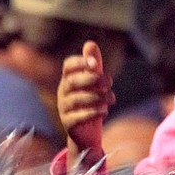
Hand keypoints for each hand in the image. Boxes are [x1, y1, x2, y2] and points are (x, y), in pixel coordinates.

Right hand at [57, 41, 114, 161]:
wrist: (87, 131)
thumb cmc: (91, 101)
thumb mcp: (94, 83)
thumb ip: (94, 65)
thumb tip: (90, 43)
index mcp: (68, 79)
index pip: (68, 66)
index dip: (80, 62)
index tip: (95, 64)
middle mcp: (63, 92)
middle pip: (72, 82)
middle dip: (91, 80)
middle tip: (107, 83)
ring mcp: (63, 108)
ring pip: (77, 99)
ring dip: (96, 97)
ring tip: (110, 99)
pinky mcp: (68, 123)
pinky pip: (78, 116)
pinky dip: (93, 112)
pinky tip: (104, 110)